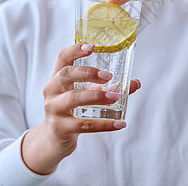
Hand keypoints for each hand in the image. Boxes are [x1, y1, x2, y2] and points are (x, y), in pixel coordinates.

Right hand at [21, 43, 140, 174]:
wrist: (54, 141)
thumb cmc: (71, 112)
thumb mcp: (87, 95)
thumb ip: (108, 88)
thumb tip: (135, 82)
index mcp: (57, 78)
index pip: (62, 58)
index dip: (75, 50)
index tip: (93, 47)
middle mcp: (51, 91)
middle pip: (66, 75)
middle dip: (88, 73)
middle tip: (109, 76)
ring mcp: (53, 109)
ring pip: (73, 99)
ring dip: (96, 96)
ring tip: (115, 97)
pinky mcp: (59, 128)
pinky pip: (83, 125)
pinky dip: (103, 124)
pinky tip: (120, 124)